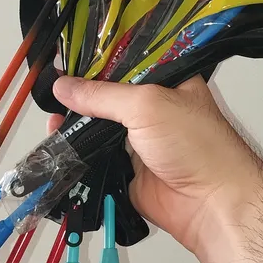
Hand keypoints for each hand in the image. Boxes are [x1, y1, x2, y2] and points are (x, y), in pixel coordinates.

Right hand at [49, 76, 262, 255]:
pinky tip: (56, 143)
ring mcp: (141, 141)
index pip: (126, 63)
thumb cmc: (196, 144)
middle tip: (50, 89)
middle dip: (81, 94)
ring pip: (100, 128)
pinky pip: (98, 159)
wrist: (213, 204)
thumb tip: (63, 86)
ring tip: (49, 117)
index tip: (65, 58)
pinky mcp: (129, 171)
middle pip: (109, 96)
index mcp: (168, 81)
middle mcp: (154, 108)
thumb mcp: (148, 104)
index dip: (97, 60)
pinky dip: (78, 154)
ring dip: (76, 125)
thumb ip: (103, 95)